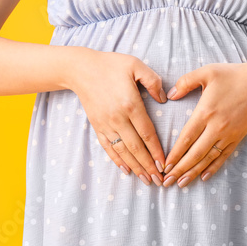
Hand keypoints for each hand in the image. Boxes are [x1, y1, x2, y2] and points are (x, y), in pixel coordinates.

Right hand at [68, 49, 167, 186]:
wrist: (80, 69)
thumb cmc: (110, 65)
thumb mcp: (136, 65)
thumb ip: (153, 81)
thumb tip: (163, 99)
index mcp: (130, 104)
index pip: (147, 133)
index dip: (157, 151)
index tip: (165, 164)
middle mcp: (118, 118)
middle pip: (136, 148)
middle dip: (148, 166)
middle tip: (160, 180)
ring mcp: (106, 124)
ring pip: (123, 151)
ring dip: (135, 167)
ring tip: (146, 180)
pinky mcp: (97, 126)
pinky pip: (108, 147)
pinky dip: (117, 161)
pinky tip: (126, 170)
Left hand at [161, 60, 246, 187]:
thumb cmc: (233, 75)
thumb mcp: (207, 72)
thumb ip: (186, 82)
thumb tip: (170, 95)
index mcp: (205, 112)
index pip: (186, 138)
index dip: (174, 154)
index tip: (164, 165)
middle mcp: (216, 127)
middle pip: (195, 153)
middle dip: (179, 169)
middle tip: (166, 182)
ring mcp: (228, 134)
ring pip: (208, 158)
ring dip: (193, 172)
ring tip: (181, 184)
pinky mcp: (238, 137)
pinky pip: (223, 156)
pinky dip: (213, 168)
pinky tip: (204, 177)